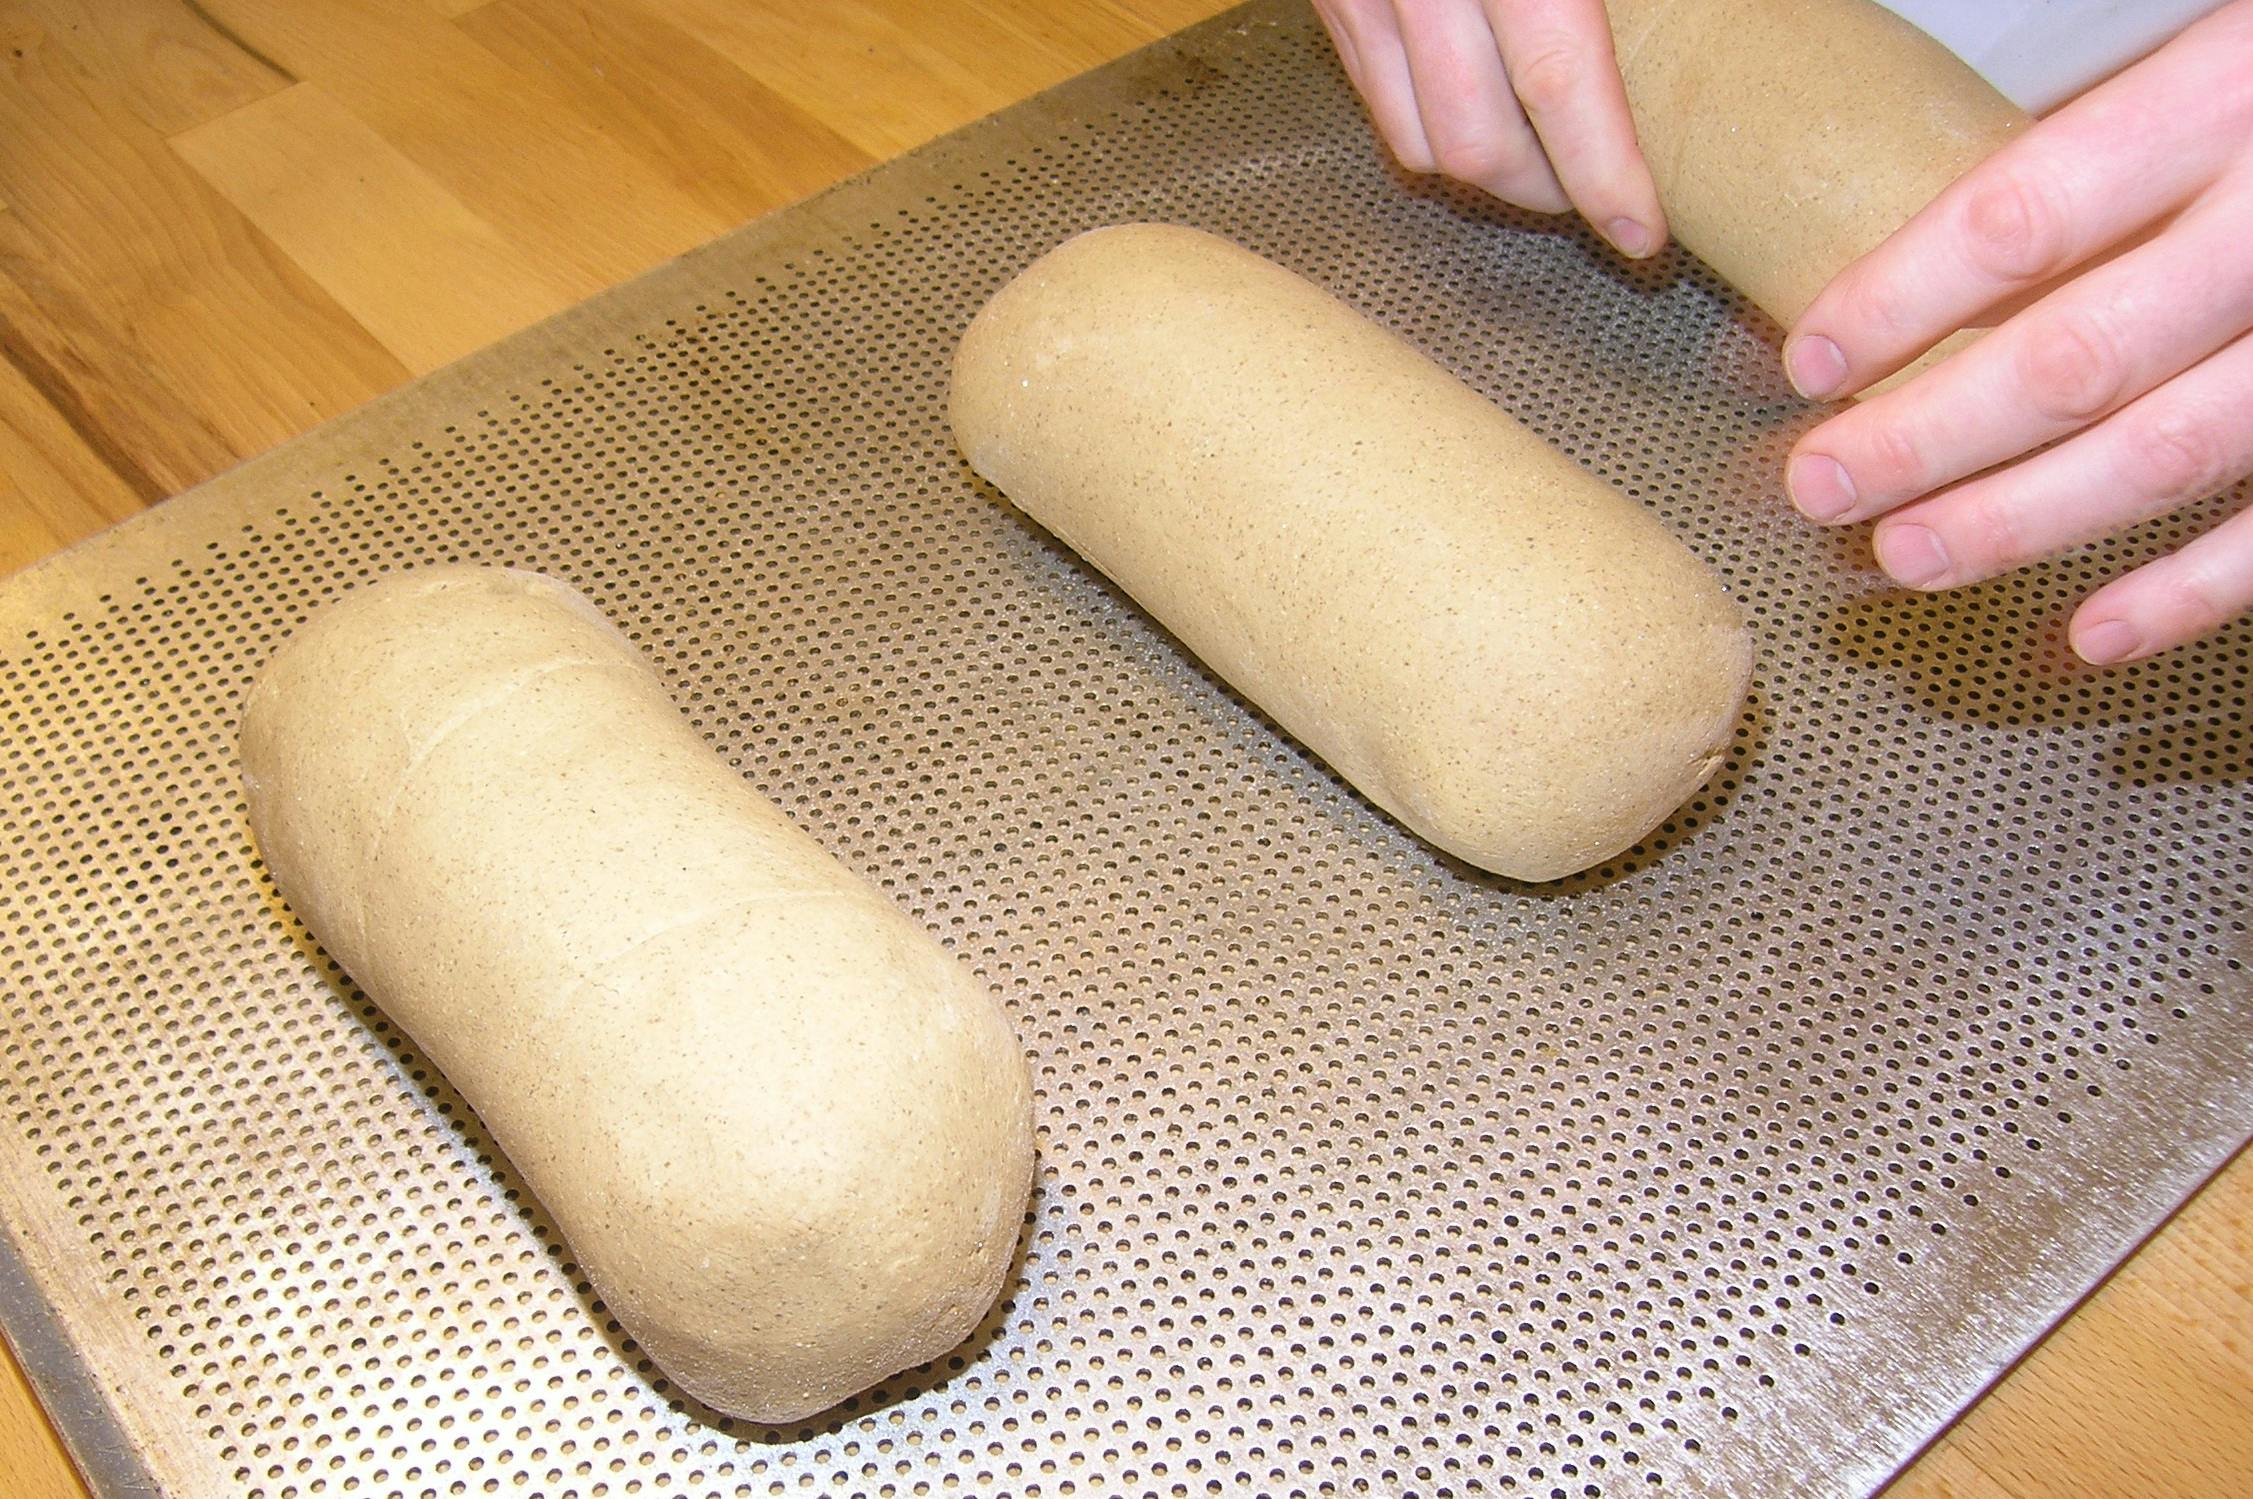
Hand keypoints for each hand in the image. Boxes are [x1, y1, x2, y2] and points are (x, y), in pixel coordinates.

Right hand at [1313, 0, 1664, 257]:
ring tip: (1537, 152)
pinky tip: (1478, 109)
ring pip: (1418, 147)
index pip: (1557, 84)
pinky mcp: (1330, 5)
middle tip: (1593, 186)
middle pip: (1478, 142)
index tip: (1641, 232)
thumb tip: (1665, 59)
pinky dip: (1433, 133)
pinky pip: (1379, 106)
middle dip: (1543, 187)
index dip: (1603, 173)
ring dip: (1486, 173)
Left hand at [1781, 0, 2252, 664]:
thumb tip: (1908, 289)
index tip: (1812, 361)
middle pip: (2076, 356)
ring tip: (1907, 554)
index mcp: (2230, 97)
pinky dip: (2189, 594)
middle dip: (1928, 438)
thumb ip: (2101, 166)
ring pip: (2169, 453)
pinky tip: (2090, 636)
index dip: (1901, 300)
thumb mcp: (2217, 71)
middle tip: (1823, 483)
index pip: (2025, 214)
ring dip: (2021, 522)